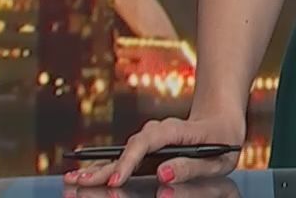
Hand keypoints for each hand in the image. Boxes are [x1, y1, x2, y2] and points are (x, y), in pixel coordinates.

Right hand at [63, 112, 245, 187]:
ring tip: (73, 180)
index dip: (130, 161)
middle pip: (128, 148)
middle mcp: (158, 131)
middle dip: (103, 166)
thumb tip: (161, 174)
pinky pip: (124, 158)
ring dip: (98, 167)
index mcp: (176, 131)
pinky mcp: (146, 148)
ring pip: (122, 153)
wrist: (220, 114)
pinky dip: (106, 167)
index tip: (116, 180)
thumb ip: (191, 166)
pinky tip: (86, 175)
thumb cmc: (222, 137)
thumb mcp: (218, 155)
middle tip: (78, 181)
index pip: (147, 143)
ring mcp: (150, 139)